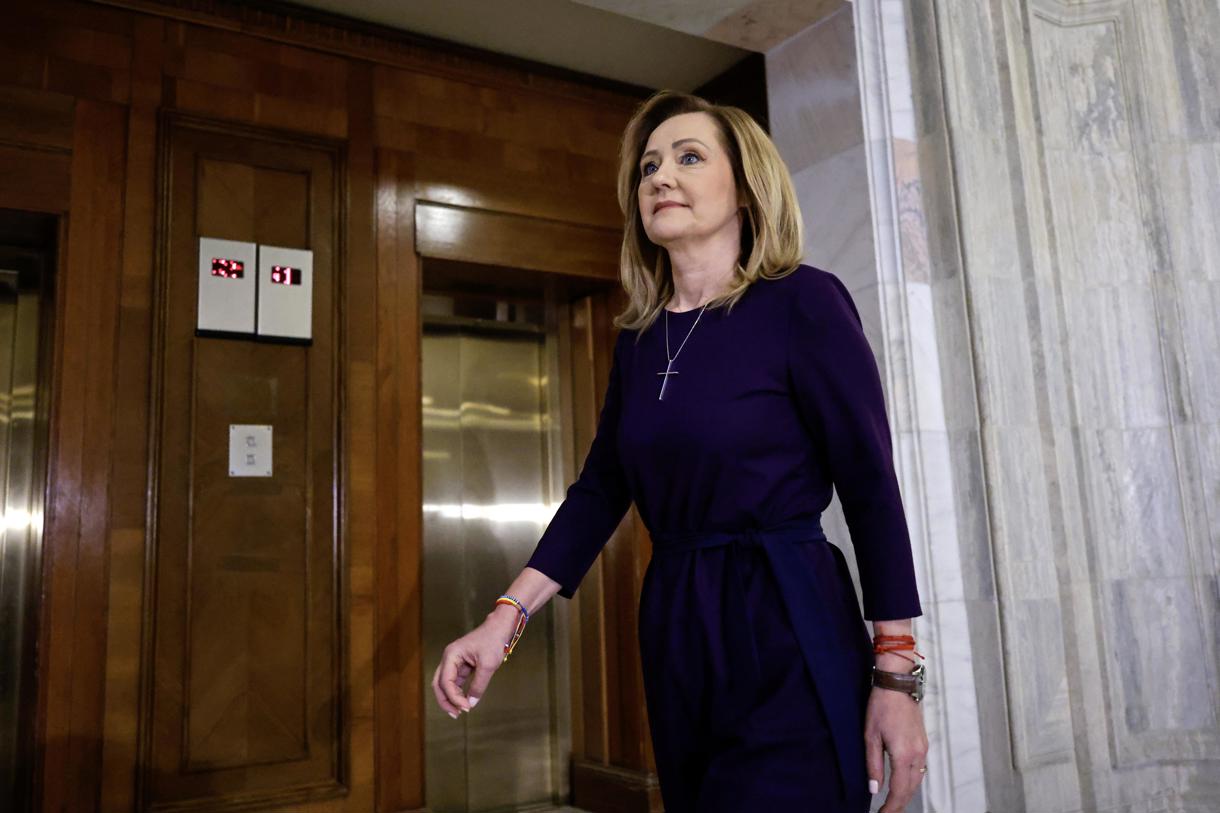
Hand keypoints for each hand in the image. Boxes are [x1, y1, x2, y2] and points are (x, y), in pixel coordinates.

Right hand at [431, 608, 517, 717]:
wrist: (501, 627)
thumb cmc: (493, 641)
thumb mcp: (488, 665)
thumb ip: (478, 686)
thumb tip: (471, 703)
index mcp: (451, 655)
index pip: (445, 681)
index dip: (454, 697)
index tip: (466, 707)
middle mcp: (449, 658)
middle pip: (439, 684)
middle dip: (445, 700)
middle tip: (456, 714)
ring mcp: (454, 661)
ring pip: (446, 684)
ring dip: (451, 698)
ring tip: (459, 711)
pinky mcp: (462, 665)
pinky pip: (455, 681)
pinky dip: (458, 692)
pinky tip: (464, 701)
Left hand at [864, 683, 928, 811]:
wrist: (897, 685)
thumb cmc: (881, 706)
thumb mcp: (870, 736)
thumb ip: (873, 764)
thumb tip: (874, 788)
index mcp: (903, 755)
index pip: (899, 790)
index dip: (891, 806)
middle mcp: (917, 754)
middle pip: (911, 789)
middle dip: (899, 804)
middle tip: (887, 812)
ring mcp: (923, 749)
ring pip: (917, 780)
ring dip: (907, 794)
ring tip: (894, 803)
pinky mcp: (923, 743)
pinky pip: (920, 769)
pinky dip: (912, 782)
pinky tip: (903, 784)